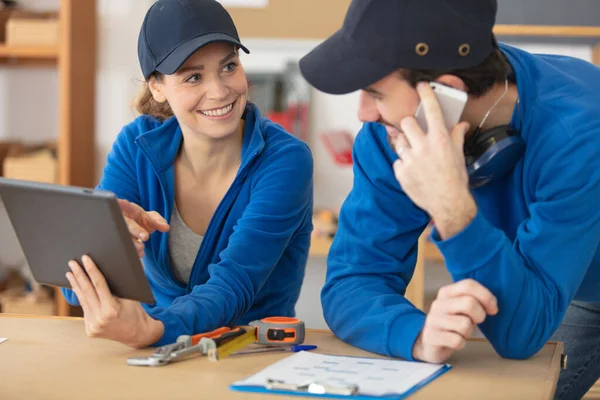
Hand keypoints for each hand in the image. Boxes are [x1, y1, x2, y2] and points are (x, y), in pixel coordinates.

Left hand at [66, 255, 163, 347]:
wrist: (137, 333)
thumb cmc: (136, 312)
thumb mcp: (130, 297)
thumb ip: (117, 286)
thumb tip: (106, 268)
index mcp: (112, 309)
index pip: (99, 285)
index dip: (92, 270)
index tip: (86, 259)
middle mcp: (100, 319)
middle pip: (87, 291)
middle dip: (79, 275)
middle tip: (72, 263)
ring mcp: (93, 325)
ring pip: (83, 300)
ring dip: (76, 285)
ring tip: (70, 273)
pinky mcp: (90, 329)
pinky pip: (85, 309)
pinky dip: (81, 297)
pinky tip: (77, 288)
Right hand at [118, 199, 169, 257]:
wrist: (135, 229)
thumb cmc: (140, 220)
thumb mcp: (150, 218)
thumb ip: (158, 221)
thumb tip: (166, 227)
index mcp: (128, 210)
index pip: (124, 205)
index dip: (121, 204)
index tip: (120, 203)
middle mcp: (121, 219)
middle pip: (125, 223)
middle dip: (135, 230)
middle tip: (145, 237)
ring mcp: (118, 230)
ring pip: (122, 236)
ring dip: (132, 243)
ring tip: (141, 247)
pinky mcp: (119, 241)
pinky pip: (123, 246)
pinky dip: (132, 251)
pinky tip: (139, 254)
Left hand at [392, 82, 475, 238]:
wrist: (448, 204)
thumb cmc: (456, 179)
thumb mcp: (458, 155)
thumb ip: (456, 136)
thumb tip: (461, 124)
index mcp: (440, 139)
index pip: (432, 110)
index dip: (426, 94)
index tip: (421, 86)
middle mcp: (423, 146)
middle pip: (406, 122)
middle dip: (409, 125)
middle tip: (415, 132)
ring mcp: (410, 159)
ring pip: (399, 141)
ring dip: (405, 145)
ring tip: (415, 155)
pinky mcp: (401, 172)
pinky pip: (397, 161)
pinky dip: (404, 164)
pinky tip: (413, 171)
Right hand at [412, 279, 497, 363]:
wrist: (430, 342)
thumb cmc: (453, 323)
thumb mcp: (462, 307)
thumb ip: (474, 299)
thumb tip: (493, 305)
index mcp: (446, 292)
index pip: (468, 285)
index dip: (486, 297)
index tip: (493, 309)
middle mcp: (438, 303)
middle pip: (469, 303)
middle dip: (479, 315)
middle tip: (475, 321)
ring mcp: (433, 320)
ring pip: (464, 324)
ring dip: (468, 332)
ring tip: (461, 332)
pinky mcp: (431, 336)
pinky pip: (457, 341)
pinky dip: (461, 344)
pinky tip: (454, 341)